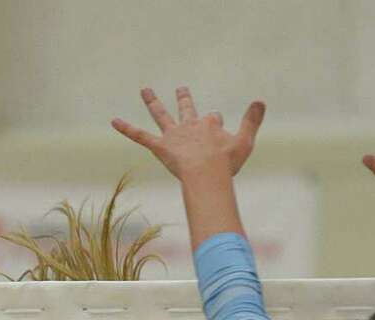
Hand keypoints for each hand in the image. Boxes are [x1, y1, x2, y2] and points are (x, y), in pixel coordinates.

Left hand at [112, 85, 264, 182]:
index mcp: (209, 124)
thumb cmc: (226, 164)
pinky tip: (113, 121)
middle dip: (185, 99)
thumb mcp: (245, 142)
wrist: (206, 174)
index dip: (216, 126)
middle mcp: (190, 125)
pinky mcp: (160, 147)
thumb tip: (261, 100)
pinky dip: (127, 129)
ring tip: (145, 90)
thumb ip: (252, 122)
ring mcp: (174, 136)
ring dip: (153, 102)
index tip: (220, 138)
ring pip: (161, 115)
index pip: (213, 119)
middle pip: (187, 109)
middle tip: (182, 90)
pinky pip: (140, 136)